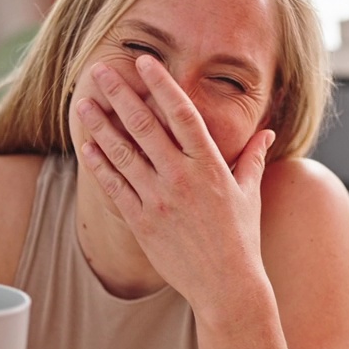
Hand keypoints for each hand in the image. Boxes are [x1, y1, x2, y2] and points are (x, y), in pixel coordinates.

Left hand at [76, 56, 274, 310]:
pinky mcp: (142, 222)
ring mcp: (159, 200)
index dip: (161, 85)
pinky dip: (99, 164)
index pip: (183, 113)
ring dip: (100, 124)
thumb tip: (266, 133)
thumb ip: (252, 157)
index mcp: (210, 165)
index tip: (144, 62)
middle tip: (100, 71)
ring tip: (83, 102)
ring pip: (123, 153)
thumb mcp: (250, 193)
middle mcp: (182, 178)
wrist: (226, 286)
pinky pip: (115, 187)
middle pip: (145, 126)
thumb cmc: (241, 239)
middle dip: (120, 95)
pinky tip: (86, 145)